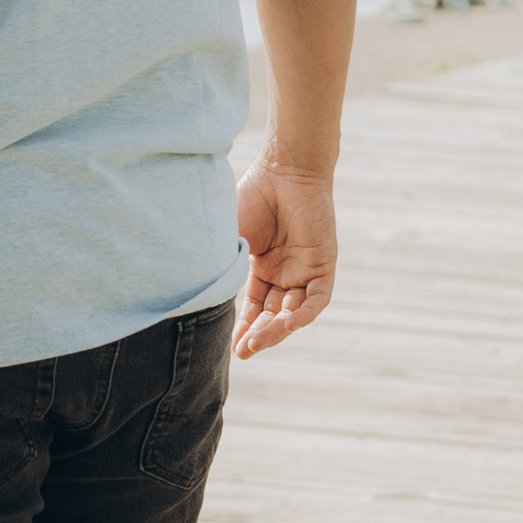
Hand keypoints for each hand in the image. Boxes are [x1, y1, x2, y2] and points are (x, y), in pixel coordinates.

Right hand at [234, 151, 337, 355]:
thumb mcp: (229, 237)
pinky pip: (315, 300)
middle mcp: (284, 272)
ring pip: (293, 312)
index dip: (243, 326)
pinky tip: (284, 326)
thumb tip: (199, 294)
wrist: (283, 170)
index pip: (254, 305)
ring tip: (256, 343)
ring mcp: (304, 270)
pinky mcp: (323, 266)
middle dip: (258, 334)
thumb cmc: (252, 196)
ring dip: (277, 330)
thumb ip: (221, 264)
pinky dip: (301, 316)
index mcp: (262, 265)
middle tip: (242, 352)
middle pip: (273, 314)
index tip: (231, 348)